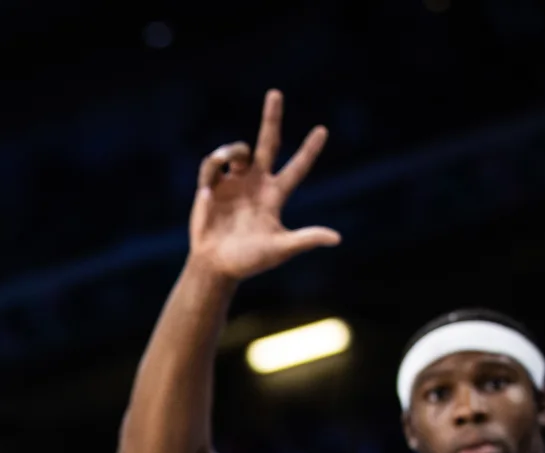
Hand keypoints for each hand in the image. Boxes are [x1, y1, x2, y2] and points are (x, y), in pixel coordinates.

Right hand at [188, 90, 337, 281]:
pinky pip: (211, 166)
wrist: (215, 266)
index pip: (296, 168)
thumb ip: (305, 239)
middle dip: (271, 118)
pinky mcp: (211, 187)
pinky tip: (207, 191)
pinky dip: (212, 169)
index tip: (323, 130)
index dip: (309, 150)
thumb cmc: (249, 261)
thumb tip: (336, 238)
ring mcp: (233, 183)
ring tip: (227, 158)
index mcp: (275, 195)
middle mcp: (256, 183)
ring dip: (232, 149)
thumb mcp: (280, 250)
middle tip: (276, 93)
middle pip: (268, 143)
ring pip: (237, 151)